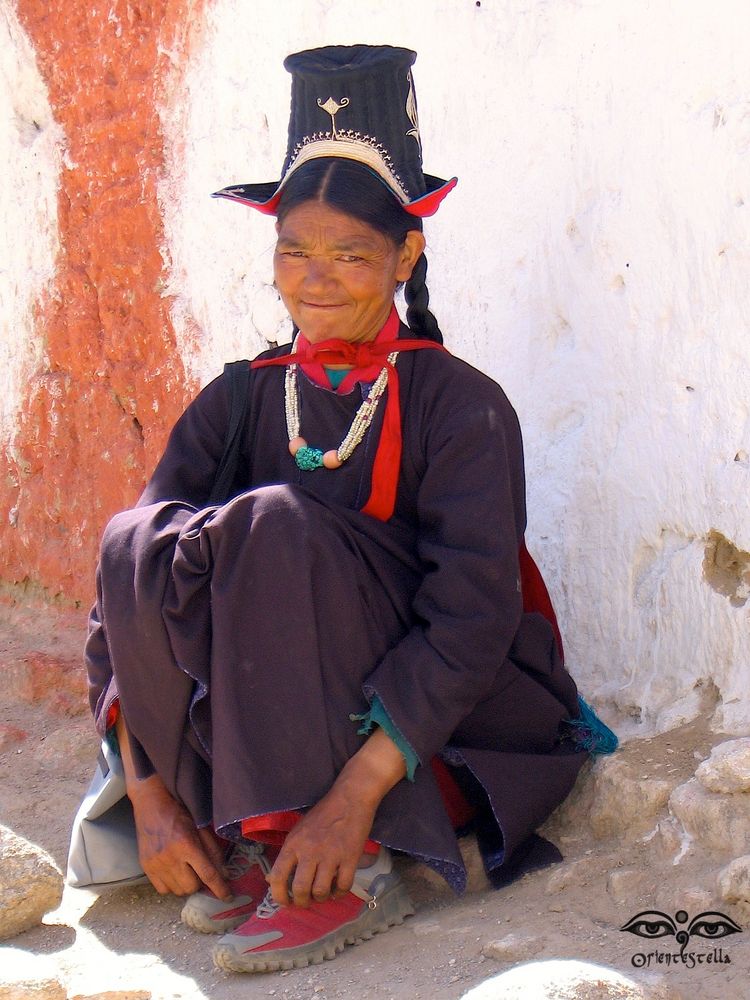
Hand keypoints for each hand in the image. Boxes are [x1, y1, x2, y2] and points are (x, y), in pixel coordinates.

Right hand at [113, 710, 229, 899]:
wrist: (150, 802)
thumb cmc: (179, 810)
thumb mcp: (200, 826)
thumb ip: (213, 850)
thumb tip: (224, 874)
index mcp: (187, 845)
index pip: (207, 874)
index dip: (219, 888)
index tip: (227, 897)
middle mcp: (170, 858)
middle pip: (192, 887)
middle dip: (200, 882)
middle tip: (201, 871)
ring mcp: (155, 864)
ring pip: (177, 890)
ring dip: (186, 884)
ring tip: (187, 869)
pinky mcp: (145, 867)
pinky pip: (162, 889)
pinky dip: (171, 885)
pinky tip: (174, 872)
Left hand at [267, 780, 376, 907]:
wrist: (350, 799)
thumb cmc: (322, 814)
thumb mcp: (298, 830)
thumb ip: (288, 854)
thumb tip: (272, 879)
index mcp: (293, 844)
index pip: (277, 876)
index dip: (278, 895)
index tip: (284, 902)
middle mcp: (310, 851)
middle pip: (300, 889)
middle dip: (302, 902)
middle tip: (306, 901)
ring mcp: (331, 855)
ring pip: (321, 891)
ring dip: (321, 898)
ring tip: (322, 894)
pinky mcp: (350, 858)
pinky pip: (343, 886)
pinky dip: (339, 893)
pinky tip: (338, 889)